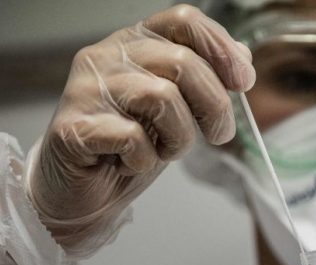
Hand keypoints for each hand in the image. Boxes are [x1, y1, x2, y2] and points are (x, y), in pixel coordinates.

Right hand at [25, 4, 254, 256]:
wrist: (83, 194)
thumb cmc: (128, 149)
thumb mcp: (176, 110)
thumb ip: (204, 79)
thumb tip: (242, 57)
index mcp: (133, 43)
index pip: (183, 20)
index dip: (221, 47)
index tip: (243, 81)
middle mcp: (105, 56)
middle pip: (182, 61)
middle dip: (214, 105)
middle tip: (219, 134)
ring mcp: (85, 89)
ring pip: (161, 97)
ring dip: (179, 136)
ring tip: (166, 151)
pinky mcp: (72, 127)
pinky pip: (132, 137)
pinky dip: (145, 159)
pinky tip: (131, 163)